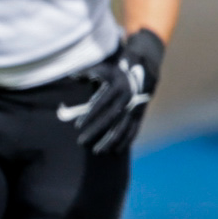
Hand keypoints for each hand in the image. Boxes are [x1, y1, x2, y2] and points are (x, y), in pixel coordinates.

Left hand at [62, 28, 164, 154]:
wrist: (146, 67)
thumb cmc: (117, 69)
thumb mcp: (105, 67)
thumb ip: (88, 72)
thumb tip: (71, 76)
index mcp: (118, 85)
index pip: (101, 103)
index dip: (89, 115)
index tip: (77, 126)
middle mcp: (128, 98)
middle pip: (110, 118)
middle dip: (95, 131)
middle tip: (81, 141)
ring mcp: (136, 107)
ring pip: (122, 128)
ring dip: (109, 141)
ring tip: (97, 151)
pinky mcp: (141, 114)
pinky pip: (133, 130)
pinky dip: (125, 141)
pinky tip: (115, 151)